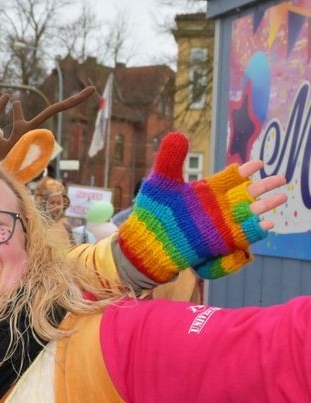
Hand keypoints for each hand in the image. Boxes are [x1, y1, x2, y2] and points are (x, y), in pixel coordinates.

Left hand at [117, 132, 285, 281]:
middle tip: (280, 178)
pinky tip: (266, 225)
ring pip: (249, 213)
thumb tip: (178, 135)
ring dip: (265, 206)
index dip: (244, 171)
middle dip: (263, 186)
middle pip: (246, 194)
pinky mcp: (219, 242)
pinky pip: (242, 236)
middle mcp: (216, 207)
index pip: (230, 178)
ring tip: (282, 197)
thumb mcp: (160, 182)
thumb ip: (170, 159)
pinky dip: (254, 231)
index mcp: (206, 191)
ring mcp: (219, 224)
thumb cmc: (152, 211)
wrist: (145, 241)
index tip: (258, 163)